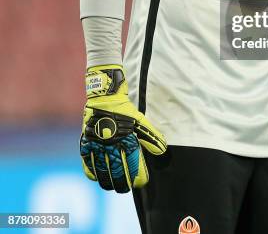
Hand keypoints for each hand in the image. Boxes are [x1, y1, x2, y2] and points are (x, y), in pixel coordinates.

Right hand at [80, 65, 166, 192]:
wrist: (104, 96)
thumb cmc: (125, 110)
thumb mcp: (141, 121)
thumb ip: (151, 138)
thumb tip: (163, 152)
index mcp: (127, 139)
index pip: (134, 165)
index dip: (139, 177)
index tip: (141, 182)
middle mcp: (112, 144)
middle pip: (118, 172)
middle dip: (123, 184)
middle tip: (126, 189)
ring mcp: (98, 144)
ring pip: (103, 171)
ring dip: (108, 181)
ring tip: (112, 187)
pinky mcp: (86, 142)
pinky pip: (88, 163)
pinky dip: (92, 172)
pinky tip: (96, 177)